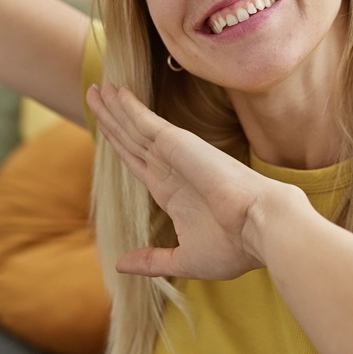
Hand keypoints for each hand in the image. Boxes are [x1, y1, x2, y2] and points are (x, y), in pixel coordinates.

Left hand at [87, 83, 287, 280]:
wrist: (260, 227)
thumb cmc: (233, 246)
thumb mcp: (183, 259)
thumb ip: (151, 260)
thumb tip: (120, 265)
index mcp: (172, 193)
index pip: (137, 163)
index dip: (119, 145)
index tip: (103, 131)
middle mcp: (171, 169)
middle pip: (131, 139)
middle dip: (112, 118)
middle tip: (92, 94)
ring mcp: (174, 154)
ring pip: (133, 126)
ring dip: (113, 107)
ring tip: (96, 88)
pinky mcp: (177, 143)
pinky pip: (144, 121)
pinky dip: (127, 106)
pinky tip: (113, 92)